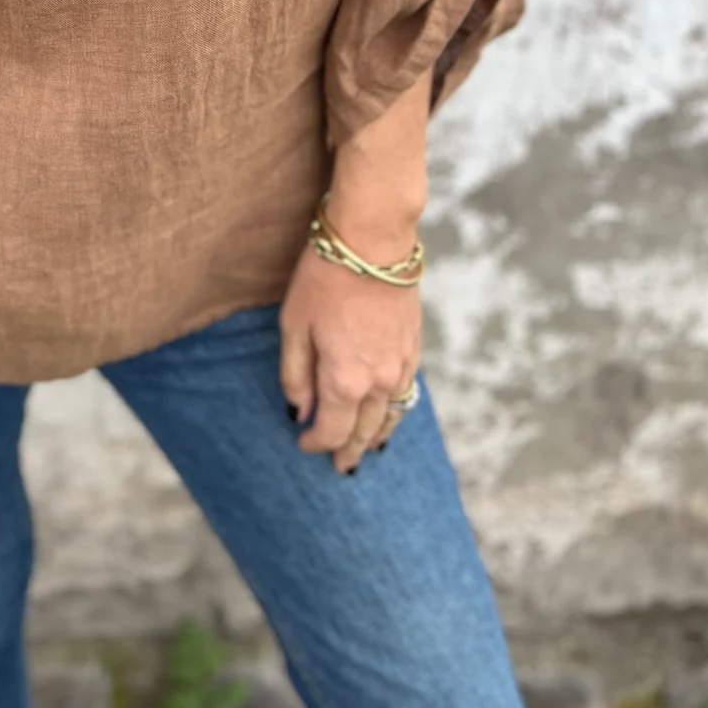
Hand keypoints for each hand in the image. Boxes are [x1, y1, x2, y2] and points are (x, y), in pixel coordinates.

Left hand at [278, 221, 421, 474]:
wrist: (374, 239)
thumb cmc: (325, 277)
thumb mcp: (294, 324)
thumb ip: (296, 373)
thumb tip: (299, 411)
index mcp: (345, 381)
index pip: (331, 430)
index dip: (316, 442)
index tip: (303, 444)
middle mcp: (379, 382)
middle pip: (365, 430)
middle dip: (350, 449)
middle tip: (342, 467)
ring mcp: (401, 366)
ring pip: (391, 416)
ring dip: (377, 436)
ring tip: (368, 449)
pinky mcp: (413, 346)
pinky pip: (405, 393)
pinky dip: (395, 411)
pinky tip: (388, 411)